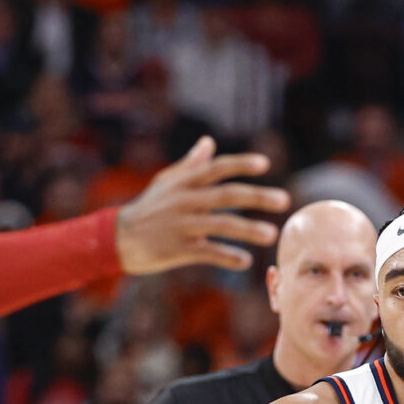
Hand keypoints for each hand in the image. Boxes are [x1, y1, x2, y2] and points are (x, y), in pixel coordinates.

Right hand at [113, 137, 289, 273]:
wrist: (119, 237)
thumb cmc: (148, 207)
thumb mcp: (166, 181)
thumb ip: (191, 164)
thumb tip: (209, 142)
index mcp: (184, 182)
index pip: (217, 169)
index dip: (241, 164)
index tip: (265, 165)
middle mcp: (185, 201)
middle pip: (226, 195)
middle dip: (256, 197)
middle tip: (284, 200)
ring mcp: (183, 225)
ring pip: (221, 225)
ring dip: (248, 230)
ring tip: (272, 235)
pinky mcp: (179, 249)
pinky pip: (209, 252)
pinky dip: (228, 257)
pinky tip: (246, 261)